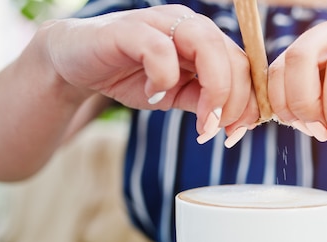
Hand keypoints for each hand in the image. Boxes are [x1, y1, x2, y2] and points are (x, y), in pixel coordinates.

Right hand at [42, 5, 258, 141]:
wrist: (77, 65)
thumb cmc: (132, 77)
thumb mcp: (178, 96)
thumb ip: (206, 103)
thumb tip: (236, 124)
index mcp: (206, 40)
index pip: (243, 66)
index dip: (249, 101)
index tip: (237, 133)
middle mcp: (189, 25)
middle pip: (233, 57)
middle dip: (234, 101)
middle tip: (216, 132)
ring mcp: (160, 23)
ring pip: (207, 44)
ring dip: (213, 90)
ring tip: (201, 121)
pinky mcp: (129, 30)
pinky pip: (160, 49)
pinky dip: (164, 78)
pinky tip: (153, 94)